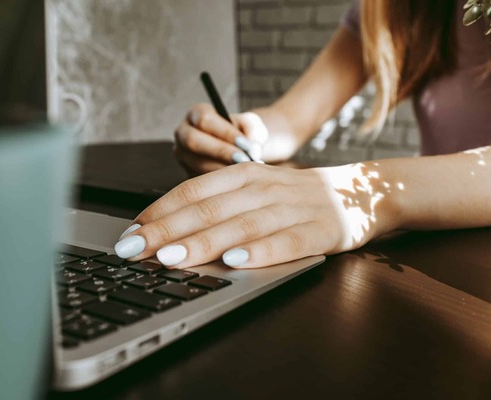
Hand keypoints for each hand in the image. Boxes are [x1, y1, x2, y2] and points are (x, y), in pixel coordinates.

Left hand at [113, 162, 397, 268]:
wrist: (361, 190)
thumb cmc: (297, 197)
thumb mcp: (258, 189)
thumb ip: (221, 204)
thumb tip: (169, 230)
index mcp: (245, 175)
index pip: (193, 191)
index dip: (159, 211)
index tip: (129, 233)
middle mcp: (264, 187)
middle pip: (209, 208)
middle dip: (166, 230)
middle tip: (133, 250)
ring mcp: (292, 207)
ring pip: (241, 224)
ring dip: (204, 241)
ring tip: (171, 258)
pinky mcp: (319, 229)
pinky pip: (287, 241)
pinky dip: (261, 251)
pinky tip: (237, 262)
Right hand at [173, 103, 268, 174]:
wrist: (239, 150)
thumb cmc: (244, 133)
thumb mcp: (252, 125)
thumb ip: (253, 129)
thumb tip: (251, 147)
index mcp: (196, 113)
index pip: (205, 120)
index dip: (226, 132)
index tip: (247, 145)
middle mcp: (183, 133)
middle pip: (193, 141)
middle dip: (221, 152)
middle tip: (244, 160)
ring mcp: (182, 155)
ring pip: (196, 163)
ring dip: (222, 169)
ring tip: (245, 173)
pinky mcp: (187, 173)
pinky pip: (200, 181)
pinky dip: (220, 183)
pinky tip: (237, 183)